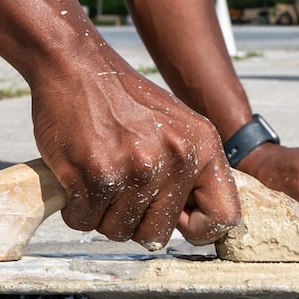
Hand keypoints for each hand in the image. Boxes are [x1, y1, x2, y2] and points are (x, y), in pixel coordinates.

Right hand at [29, 53, 241, 249]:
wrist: (75, 64)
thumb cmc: (121, 98)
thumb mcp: (177, 125)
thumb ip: (191, 171)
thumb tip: (193, 222)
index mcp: (203, 146)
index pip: (223, 218)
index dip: (197, 228)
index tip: (177, 219)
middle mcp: (175, 158)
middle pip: (157, 234)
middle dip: (134, 221)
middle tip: (121, 190)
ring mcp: (135, 168)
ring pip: (117, 231)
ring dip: (101, 214)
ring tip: (98, 177)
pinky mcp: (96, 174)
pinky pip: (83, 221)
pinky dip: (75, 209)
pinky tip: (77, 180)